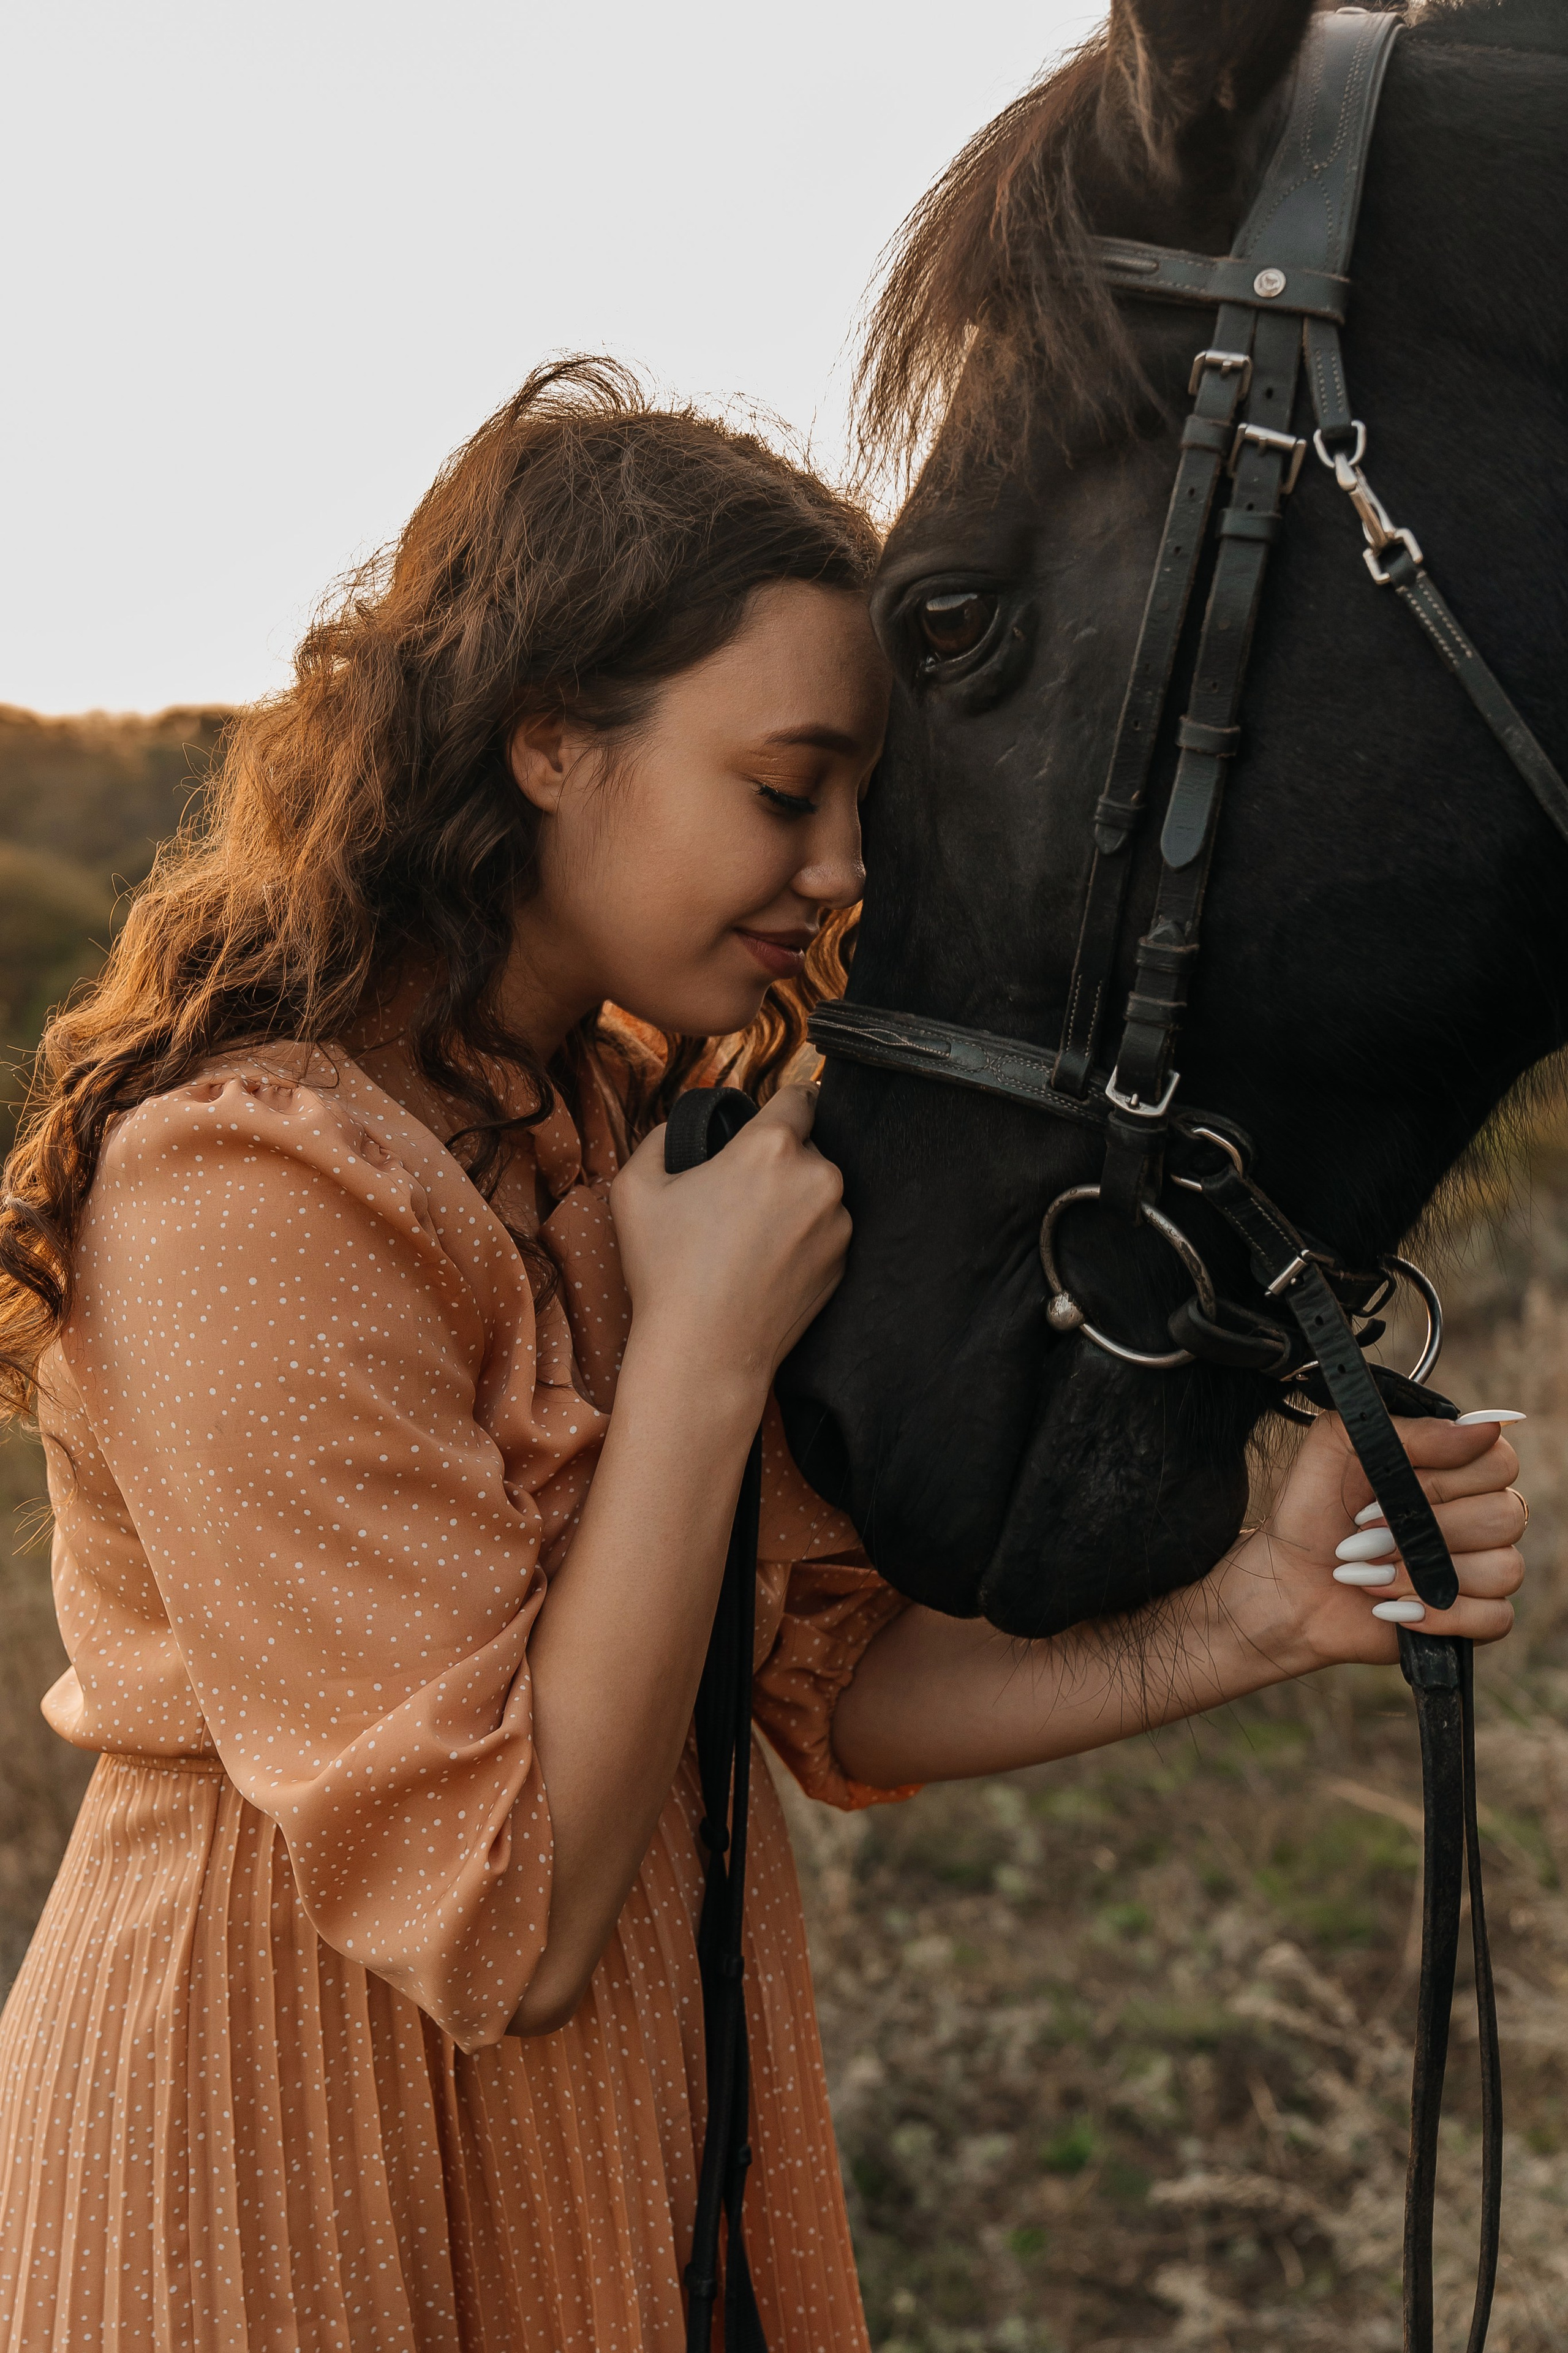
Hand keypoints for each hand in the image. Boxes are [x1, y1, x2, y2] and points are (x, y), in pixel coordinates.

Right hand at [611, 1084, 849, 1396]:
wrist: (705, 1352)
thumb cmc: (667, 1269)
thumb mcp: (635, 1188)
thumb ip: (661, 1137)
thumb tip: (681, 1126)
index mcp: (772, 1147)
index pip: (801, 1095)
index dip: (784, 1103)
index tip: (772, 1116)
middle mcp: (819, 1177)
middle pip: (808, 1147)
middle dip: (780, 1160)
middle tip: (738, 1195)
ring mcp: (839, 1223)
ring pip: (819, 1190)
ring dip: (794, 1199)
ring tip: (750, 1236)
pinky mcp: (845, 1262)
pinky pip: (827, 1230)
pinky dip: (804, 1236)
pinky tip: (766, 1263)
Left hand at [1226, 1410, 1526, 1670]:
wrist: (1288, 1579)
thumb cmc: (1313, 1507)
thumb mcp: (1341, 1445)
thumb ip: (1411, 1429)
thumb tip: (1485, 1429)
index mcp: (1456, 1468)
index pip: (1500, 1462)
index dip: (1444, 1479)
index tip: (1389, 1486)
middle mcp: (1480, 1514)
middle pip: (1504, 1516)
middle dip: (1425, 1530)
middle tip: (1365, 1532)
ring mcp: (1482, 1567)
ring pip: (1503, 1568)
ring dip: (1423, 1573)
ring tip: (1369, 1573)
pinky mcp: (1474, 1617)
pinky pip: (1496, 1617)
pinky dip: (1442, 1615)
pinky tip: (1394, 1607)